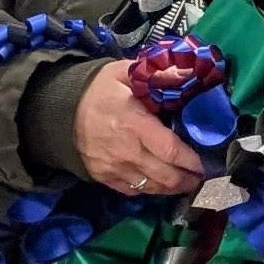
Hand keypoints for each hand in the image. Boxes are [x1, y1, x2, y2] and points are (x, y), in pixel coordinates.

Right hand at [74, 60, 204, 196]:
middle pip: (165, 176)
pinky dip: (150, 189)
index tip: (207, 163)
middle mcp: (125, 151)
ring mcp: (113, 168)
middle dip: (188, 180)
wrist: (57, 110)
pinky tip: (161, 184)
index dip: (191, 161)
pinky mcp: (103, 177)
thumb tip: (189, 73)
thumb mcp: (125, 73)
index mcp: (133, 124)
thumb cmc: (97, 90)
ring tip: (187, 182)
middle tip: (202, 176)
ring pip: (151, 187)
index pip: (170, 150)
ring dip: (172, 188)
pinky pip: (133, 191)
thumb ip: (158, 75)